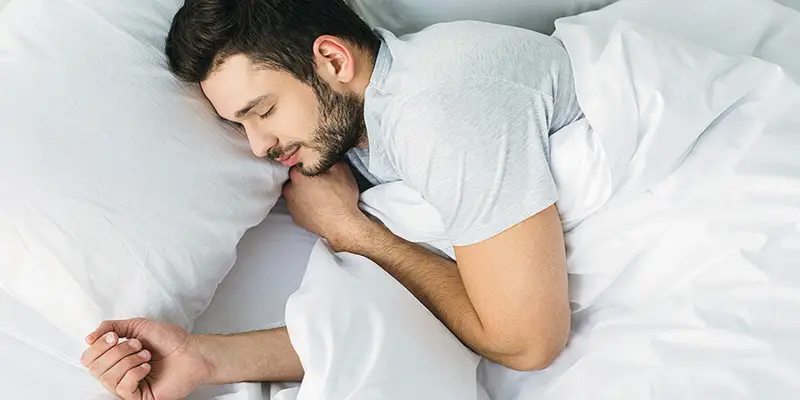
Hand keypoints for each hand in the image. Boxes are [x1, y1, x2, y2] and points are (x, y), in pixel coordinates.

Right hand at [82, 319, 210, 399]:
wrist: (192, 352)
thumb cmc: (169, 339)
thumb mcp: (137, 326)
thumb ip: (110, 327)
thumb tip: (89, 338)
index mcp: (115, 358)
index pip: (88, 358)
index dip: (99, 346)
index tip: (116, 336)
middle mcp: (118, 374)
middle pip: (94, 368)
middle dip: (117, 352)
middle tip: (138, 345)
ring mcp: (128, 387)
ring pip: (107, 378)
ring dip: (128, 361)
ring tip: (146, 355)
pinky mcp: (139, 397)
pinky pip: (123, 389)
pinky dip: (135, 373)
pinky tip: (147, 368)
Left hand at [283, 163, 375, 251]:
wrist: (342, 225)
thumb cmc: (341, 198)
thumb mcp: (341, 169)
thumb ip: (329, 159)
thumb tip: (325, 156)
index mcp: (298, 175)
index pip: (298, 163)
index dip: (308, 163)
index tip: (316, 167)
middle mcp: (290, 190)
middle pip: (295, 178)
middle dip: (305, 178)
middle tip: (320, 181)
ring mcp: (291, 205)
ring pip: (295, 193)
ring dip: (304, 192)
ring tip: (319, 195)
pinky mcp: (296, 218)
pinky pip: (298, 207)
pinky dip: (305, 205)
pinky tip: (317, 205)